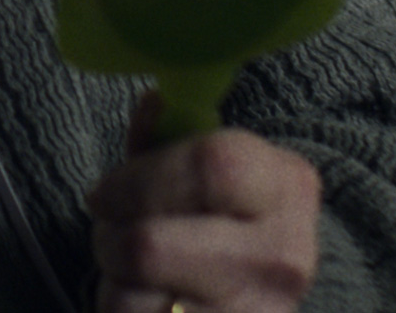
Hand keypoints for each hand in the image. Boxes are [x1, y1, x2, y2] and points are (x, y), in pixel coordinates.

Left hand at [86, 92, 322, 312]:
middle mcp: (282, 255)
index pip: (212, 167)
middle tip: (111, 232)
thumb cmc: (216, 225)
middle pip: (150, 244)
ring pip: (133, 297)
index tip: (108, 191)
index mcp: (287, 187)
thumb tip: (155, 103)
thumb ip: (170, 136)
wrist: (251, 303)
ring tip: (132, 272)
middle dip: (110, 234)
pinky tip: (145, 303)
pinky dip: (121, 309)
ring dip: (113, 278)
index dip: (140, 178)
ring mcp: (252, 312)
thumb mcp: (202, 172)